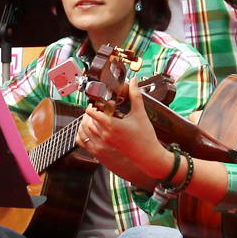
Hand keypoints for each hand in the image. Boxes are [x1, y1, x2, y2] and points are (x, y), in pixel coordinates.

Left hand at [76, 74, 173, 188]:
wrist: (147, 156)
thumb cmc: (145, 136)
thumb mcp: (140, 113)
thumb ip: (135, 95)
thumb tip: (133, 81)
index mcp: (111, 125)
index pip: (91, 112)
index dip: (93, 102)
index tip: (99, 97)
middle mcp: (104, 133)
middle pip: (89, 118)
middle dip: (93, 109)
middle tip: (101, 103)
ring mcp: (104, 141)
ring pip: (88, 128)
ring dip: (92, 119)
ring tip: (101, 113)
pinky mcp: (105, 146)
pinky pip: (91, 137)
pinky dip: (92, 129)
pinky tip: (102, 124)